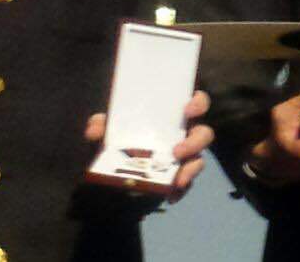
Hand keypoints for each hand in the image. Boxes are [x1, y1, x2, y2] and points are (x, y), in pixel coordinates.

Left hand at [84, 90, 214, 202]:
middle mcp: (183, 135)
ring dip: (191, 169)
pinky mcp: (179, 178)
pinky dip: (180, 191)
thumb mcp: (106, 133)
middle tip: (177, 151)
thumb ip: (101, 126)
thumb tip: (95, 127)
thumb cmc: (118, 144)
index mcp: (172, 117)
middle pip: (203, 134)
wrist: (112, 179)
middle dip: (195, 142)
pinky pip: (187, 185)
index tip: (187, 110)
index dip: (198, 103)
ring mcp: (183, 158)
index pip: (196, 103)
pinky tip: (170, 197)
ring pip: (199, 161)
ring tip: (177, 179)